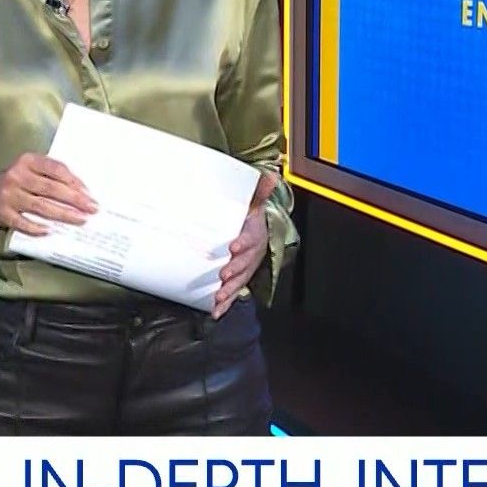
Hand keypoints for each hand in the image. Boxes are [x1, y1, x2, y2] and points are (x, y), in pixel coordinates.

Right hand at [0, 152, 96, 236]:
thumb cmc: (22, 181)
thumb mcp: (35, 170)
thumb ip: (53, 176)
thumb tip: (83, 192)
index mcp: (28, 161)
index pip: (55, 169)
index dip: (74, 181)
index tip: (89, 194)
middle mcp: (17, 175)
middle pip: (50, 189)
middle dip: (74, 199)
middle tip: (92, 208)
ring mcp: (8, 194)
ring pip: (40, 206)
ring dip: (63, 214)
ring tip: (80, 219)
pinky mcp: (2, 212)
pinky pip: (22, 222)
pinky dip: (36, 227)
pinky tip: (51, 231)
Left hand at [213, 172, 277, 318]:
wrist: (257, 233)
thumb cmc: (251, 220)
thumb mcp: (254, 203)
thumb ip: (259, 190)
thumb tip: (271, 175)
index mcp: (255, 235)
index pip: (252, 238)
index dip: (244, 243)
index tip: (234, 246)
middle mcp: (252, 255)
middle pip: (245, 264)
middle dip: (235, 271)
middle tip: (223, 274)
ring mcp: (245, 270)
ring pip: (239, 282)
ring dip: (229, 291)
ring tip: (219, 297)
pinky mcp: (238, 280)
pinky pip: (233, 294)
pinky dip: (225, 305)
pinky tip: (215, 312)